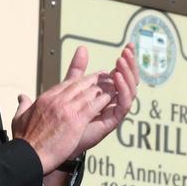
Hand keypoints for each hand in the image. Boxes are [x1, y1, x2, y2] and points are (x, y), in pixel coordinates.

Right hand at [11, 48, 116, 174]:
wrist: (29, 155)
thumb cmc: (24, 141)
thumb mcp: (19, 118)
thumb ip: (23, 105)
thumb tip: (22, 97)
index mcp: (45, 98)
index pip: (67, 84)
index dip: (81, 79)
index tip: (89, 78)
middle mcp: (57, 100)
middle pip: (80, 84)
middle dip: (94, 80)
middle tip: (106, 77)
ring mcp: (67, 109)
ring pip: (89, 92)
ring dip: (103, 88)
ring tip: (113, 85)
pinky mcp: (76, 120)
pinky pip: (94, 105)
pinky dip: (104, 100)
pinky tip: (113, 97)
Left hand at [62, 42, 138, 158]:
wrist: (55, 140)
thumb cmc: (62, 116)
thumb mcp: (71, 86)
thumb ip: (77, 69)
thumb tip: (82, 48)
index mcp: (106, 93)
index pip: (122, 74)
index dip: (127, 60)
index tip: (128, 45)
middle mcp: (113, 102)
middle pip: (130, 81)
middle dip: (131, 64)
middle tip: (128, 51)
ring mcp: (113, 111)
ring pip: (130, 90)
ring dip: (128, 74)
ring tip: (121, 61)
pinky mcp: (112, 121)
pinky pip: (124, 104)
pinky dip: (123, 89)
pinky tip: (117, 77)